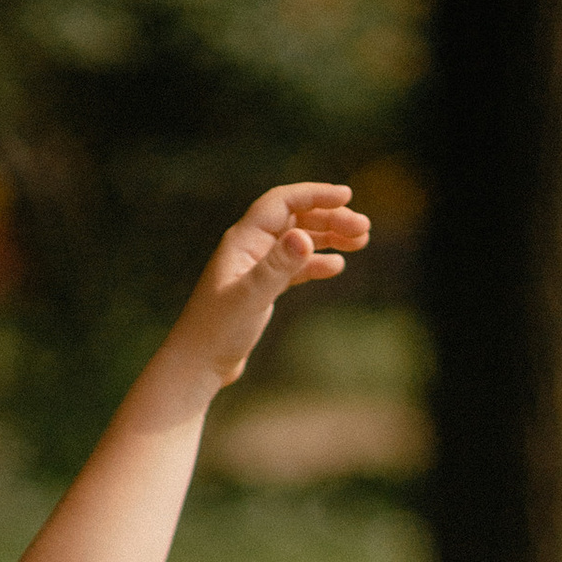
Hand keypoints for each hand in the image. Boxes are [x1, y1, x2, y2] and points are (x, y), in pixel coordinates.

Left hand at [162, 182, 370, 392]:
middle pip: (296, 219)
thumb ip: (277, 267)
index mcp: (243, 240)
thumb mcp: (250, 298)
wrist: (197, 367)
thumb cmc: (216, 332)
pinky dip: (316, 264)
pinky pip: (294, 266)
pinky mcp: (261, 290)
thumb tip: (304, 237)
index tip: (347, 196)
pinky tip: (336, 267)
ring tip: (361, 241)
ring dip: (328, 238)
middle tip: (364, 228)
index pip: (283, 202)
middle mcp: (250, 248)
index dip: (315, 195)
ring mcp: (256, 268)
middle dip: (331, 218)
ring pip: (298, 242)